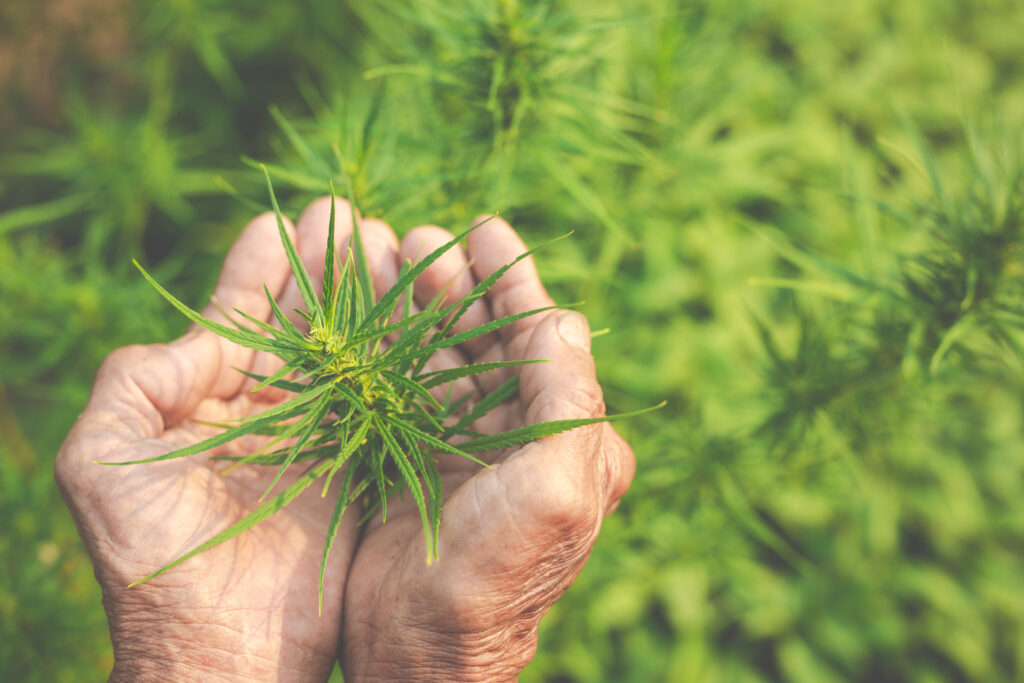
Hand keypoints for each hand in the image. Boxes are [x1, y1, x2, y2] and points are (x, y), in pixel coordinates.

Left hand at [55, 199, 364, 680]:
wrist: (216, 652)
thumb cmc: (148, 560)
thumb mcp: (101, 461)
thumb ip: (134, 384)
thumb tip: (194, 339)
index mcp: (203, 402)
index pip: (237, 318)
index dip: (262, 267)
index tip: (288, 217)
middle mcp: (265, 413)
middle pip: (302, 326)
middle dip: (327, 272)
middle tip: (356, 221)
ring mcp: (316, 441)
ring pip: (348, 357)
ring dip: (371, 305)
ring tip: (395, 250)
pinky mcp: (359, 473)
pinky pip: (385, 408)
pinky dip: (405, 365)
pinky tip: (424, 323)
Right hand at [339, 216, 635, 680]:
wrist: (427, 653)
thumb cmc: (503, 572)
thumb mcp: (559, 484)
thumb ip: (568, 395)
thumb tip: (563, 314)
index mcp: (568, 438)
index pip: (541, 338)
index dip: (513, 280)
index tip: (483, 227)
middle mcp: (520, 439)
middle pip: (486, 338)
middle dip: (456, 285)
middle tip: (420, 236)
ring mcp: (464, 450)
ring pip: (440, 356)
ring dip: (414, 306)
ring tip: (384, 255)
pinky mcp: (413, 465)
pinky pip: (399, 390)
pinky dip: (382, 349)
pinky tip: (359, 314)